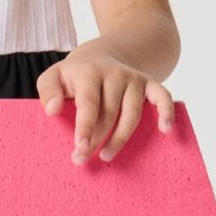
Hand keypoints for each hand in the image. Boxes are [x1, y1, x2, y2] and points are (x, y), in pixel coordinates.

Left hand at [36, 48, 174, 163]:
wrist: (100, 55)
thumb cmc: (74, 75)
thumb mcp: (53, 77)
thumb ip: (48, 91)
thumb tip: (52, 110)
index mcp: (89, 72)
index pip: (88, 103)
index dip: (85, 127)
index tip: (80, 148)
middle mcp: (114, 73)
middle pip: (110, 112)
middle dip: (97, 139)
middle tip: (82, 159)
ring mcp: (134, 78)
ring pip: (132, 113)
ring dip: (121, 138)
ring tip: (106, 155)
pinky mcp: (149, 83)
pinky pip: (163, 97)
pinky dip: (167, 112)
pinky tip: (165, 131)